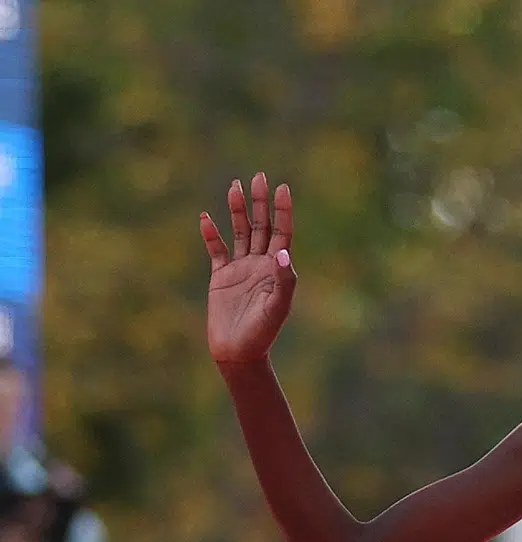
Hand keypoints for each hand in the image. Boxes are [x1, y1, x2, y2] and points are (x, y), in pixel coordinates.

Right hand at [199, 173, 297, 365]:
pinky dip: (210, 234)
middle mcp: (261, 264)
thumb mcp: (278, 307)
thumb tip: (283, 253)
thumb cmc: (263, 332)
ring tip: (235, 186)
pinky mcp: (221, 277)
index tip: (283, 188)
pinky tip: (205, 217)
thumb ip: (284, 280)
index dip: (283, 211)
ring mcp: (240, 269)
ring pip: (239, 233)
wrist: (239, 352)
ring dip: (237, 210)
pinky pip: (216, 250)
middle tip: (259, 176)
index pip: (282, 233)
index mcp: (278, 269)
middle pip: (261, 226)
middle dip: (260, 202)